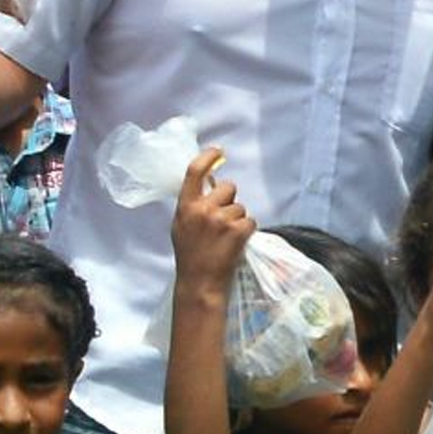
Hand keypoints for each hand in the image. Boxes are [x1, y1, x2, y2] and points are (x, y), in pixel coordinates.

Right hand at [170, 148, 254, 292]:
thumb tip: (208, 183)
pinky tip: (236, 243)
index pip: (194, 171)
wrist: (199, 283)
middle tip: (223, 221)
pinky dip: (247, 231)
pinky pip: (250, 221)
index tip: (217, 151)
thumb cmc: (190, 255)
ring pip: (241, 207)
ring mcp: (221, 220)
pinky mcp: (237, 231)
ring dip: (238, 220)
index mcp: (185, 206)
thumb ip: (193, 204)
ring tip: (226, 238)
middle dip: (230, 200)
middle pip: (228, 187)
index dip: (207, 157)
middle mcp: (202, 209)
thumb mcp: (182, 225)